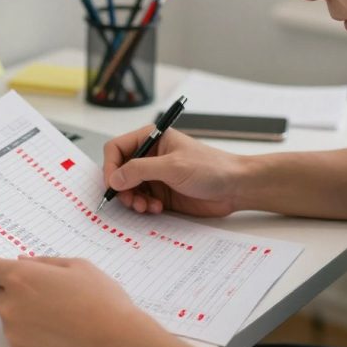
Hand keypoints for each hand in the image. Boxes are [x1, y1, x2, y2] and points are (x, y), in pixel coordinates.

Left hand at [0, 254, 171, 346]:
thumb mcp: (77, 266)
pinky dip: (29, 330)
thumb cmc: (101, 301)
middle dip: (10, 286)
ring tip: (55, 311)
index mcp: (21, 277)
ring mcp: (13, 330)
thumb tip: (23, 261)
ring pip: (7, 313)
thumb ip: (44, 262)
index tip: (4, 264)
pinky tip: (55, 328)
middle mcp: (10, 304)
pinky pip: (17, 334)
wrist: (116, 343)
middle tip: (40, 288)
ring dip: (22, 308)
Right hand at [103, 126, 245, 216]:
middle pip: (119, 171)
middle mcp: (150, 156)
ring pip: (128, 189)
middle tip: (130, 200)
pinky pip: (141, 201)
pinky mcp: (161, 193)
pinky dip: (144, 207)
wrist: (235, 188)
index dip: (110, 166)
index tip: (113, 184)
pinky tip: (156, 208)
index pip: (116, 149)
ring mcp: (155, 176)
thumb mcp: (173, 166)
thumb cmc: (211, 167)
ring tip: (145, 206)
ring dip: (133, 200)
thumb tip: (114, 178)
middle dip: (122, 188)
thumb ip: (140, 170)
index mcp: (151, 139)